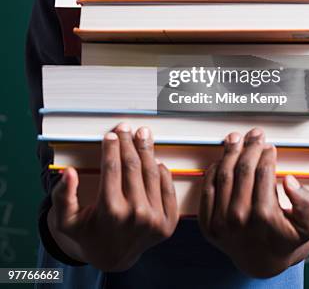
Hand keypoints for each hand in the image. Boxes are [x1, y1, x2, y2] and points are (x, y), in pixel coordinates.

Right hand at [48, 123, 178, 270]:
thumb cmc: (88, 233)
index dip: (111, 147)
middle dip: (128, 143)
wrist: (113, 257)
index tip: (111, 135)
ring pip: (151, 173)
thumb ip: (63, 196)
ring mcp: (154, 219)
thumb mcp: (66, 220)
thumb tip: (69, 173)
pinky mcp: (168, 222)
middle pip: (133, 166)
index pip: (112, 168)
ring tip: (143, 135)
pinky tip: (154, 158)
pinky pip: (167, 187)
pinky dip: (161, 170)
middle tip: (126, 128)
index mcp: (110, 211)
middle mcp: (135, 215)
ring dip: (147, 150)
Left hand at [198, 128, 308, 278]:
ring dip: (230, 152)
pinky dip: (214, 169)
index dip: (266, 154)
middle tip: (255, 135)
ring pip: (224, 175)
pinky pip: (208, 188)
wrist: (263, 262)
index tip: (270, 146)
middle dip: (250, 147)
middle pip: (243, 170)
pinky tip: (222, 158)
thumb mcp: (308, 227)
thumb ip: (305, 204)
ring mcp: (221, 222)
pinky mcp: (207, 224)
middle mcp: (240, 219)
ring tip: (236, 138)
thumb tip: (290, 180)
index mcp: (265, 217)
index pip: (263, 172)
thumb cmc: (286, 239)